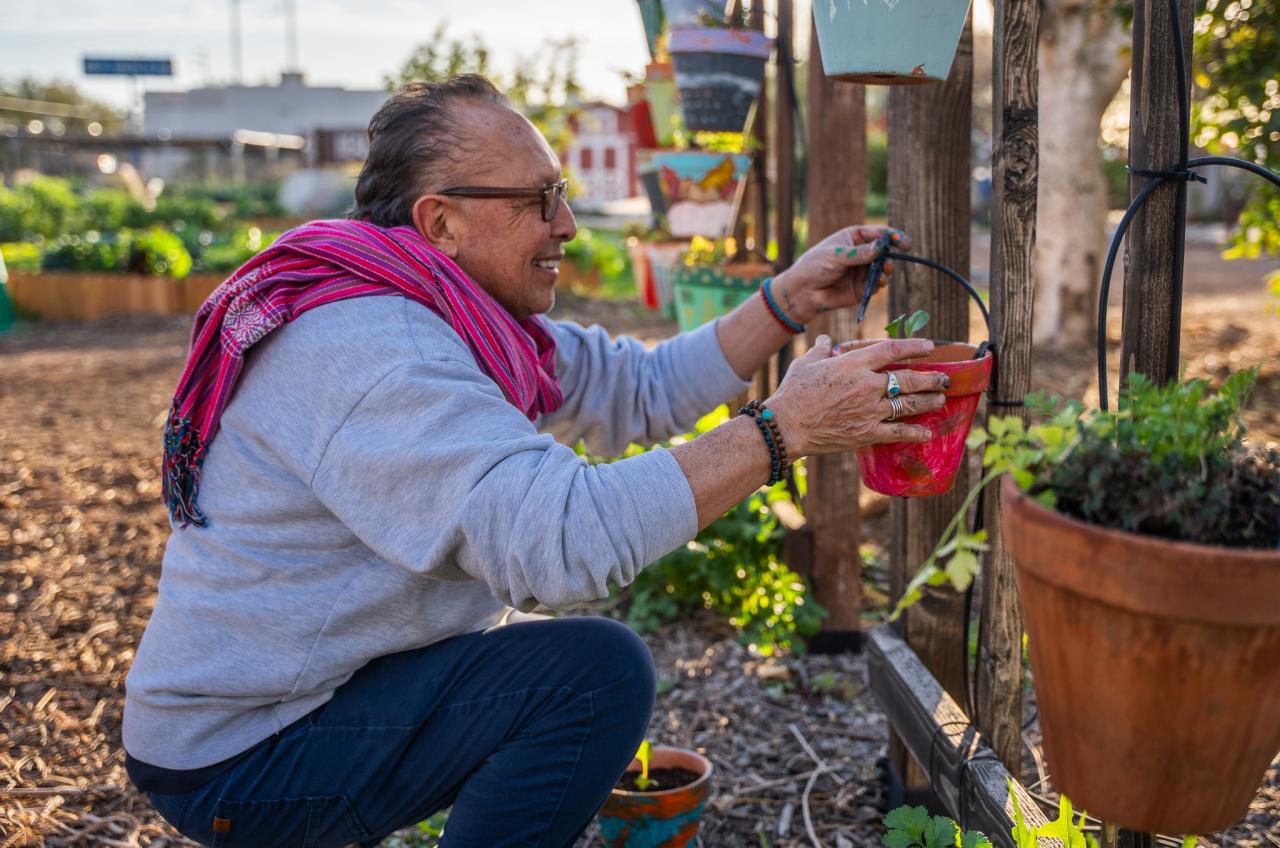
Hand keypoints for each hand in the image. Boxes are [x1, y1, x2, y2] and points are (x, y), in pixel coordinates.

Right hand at [766, 335, 948, 457]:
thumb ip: (822, 349)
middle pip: (909, 379)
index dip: (914, 346)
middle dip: (931, 378)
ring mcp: (870, 411)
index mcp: (854, 364)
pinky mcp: (866, 433)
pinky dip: (915, 433)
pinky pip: (898, 432)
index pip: (892, 350)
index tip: (929, 346)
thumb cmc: (793, 392)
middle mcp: (867, 385)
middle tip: (944, 378)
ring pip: (909, 404)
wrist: (786, 426)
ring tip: (940, 399)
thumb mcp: (806, 363)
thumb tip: (827, 340)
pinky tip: (927, 433)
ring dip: (928, 401)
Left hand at [768, 225, 909, 324]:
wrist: (803, 291)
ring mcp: (863, 271)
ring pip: (883, 268)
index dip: (893, 236)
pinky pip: (876, 284)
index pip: (879, 233)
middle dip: (891, 255)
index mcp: (855, 238)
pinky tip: (878, 282)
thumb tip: (882, 246)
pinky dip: (880, 283)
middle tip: (890, 261)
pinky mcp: (862, 288)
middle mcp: (862, 253)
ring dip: (886, 269)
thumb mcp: (836, 255)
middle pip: (885, 251)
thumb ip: (859, 253)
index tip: (904, 242)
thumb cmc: (814, 266)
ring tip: (884, 271)